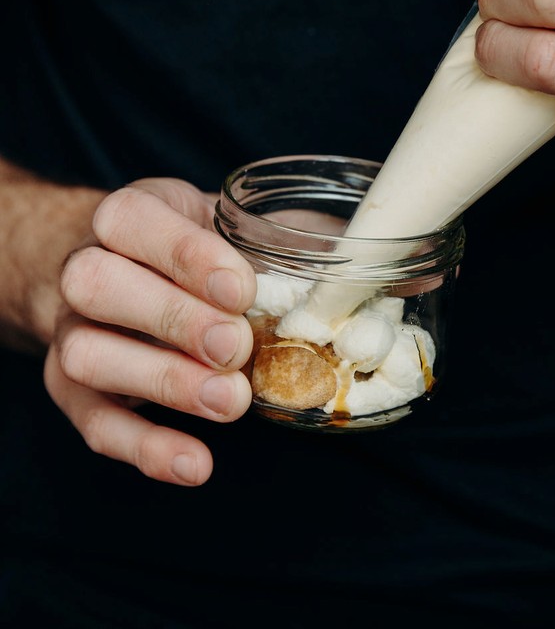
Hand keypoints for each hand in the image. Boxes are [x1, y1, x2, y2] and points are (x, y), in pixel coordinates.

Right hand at [44, 177, 256, 485]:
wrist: (119, 270)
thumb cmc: (189, 247)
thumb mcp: (226, 220)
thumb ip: (279, 232)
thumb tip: (359, 252)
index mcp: (127, 216)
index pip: (131, 218)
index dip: (185, 254)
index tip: (242, 288)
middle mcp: (84, 268)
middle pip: (95, 284)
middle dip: (172, 318)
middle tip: (236, 347)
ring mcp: (71, 330)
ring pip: (86, 355)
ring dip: (162, 382)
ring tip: (229, 402)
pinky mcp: (69, 389)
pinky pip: (94, 423)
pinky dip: (144, 448)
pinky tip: (195, 463)